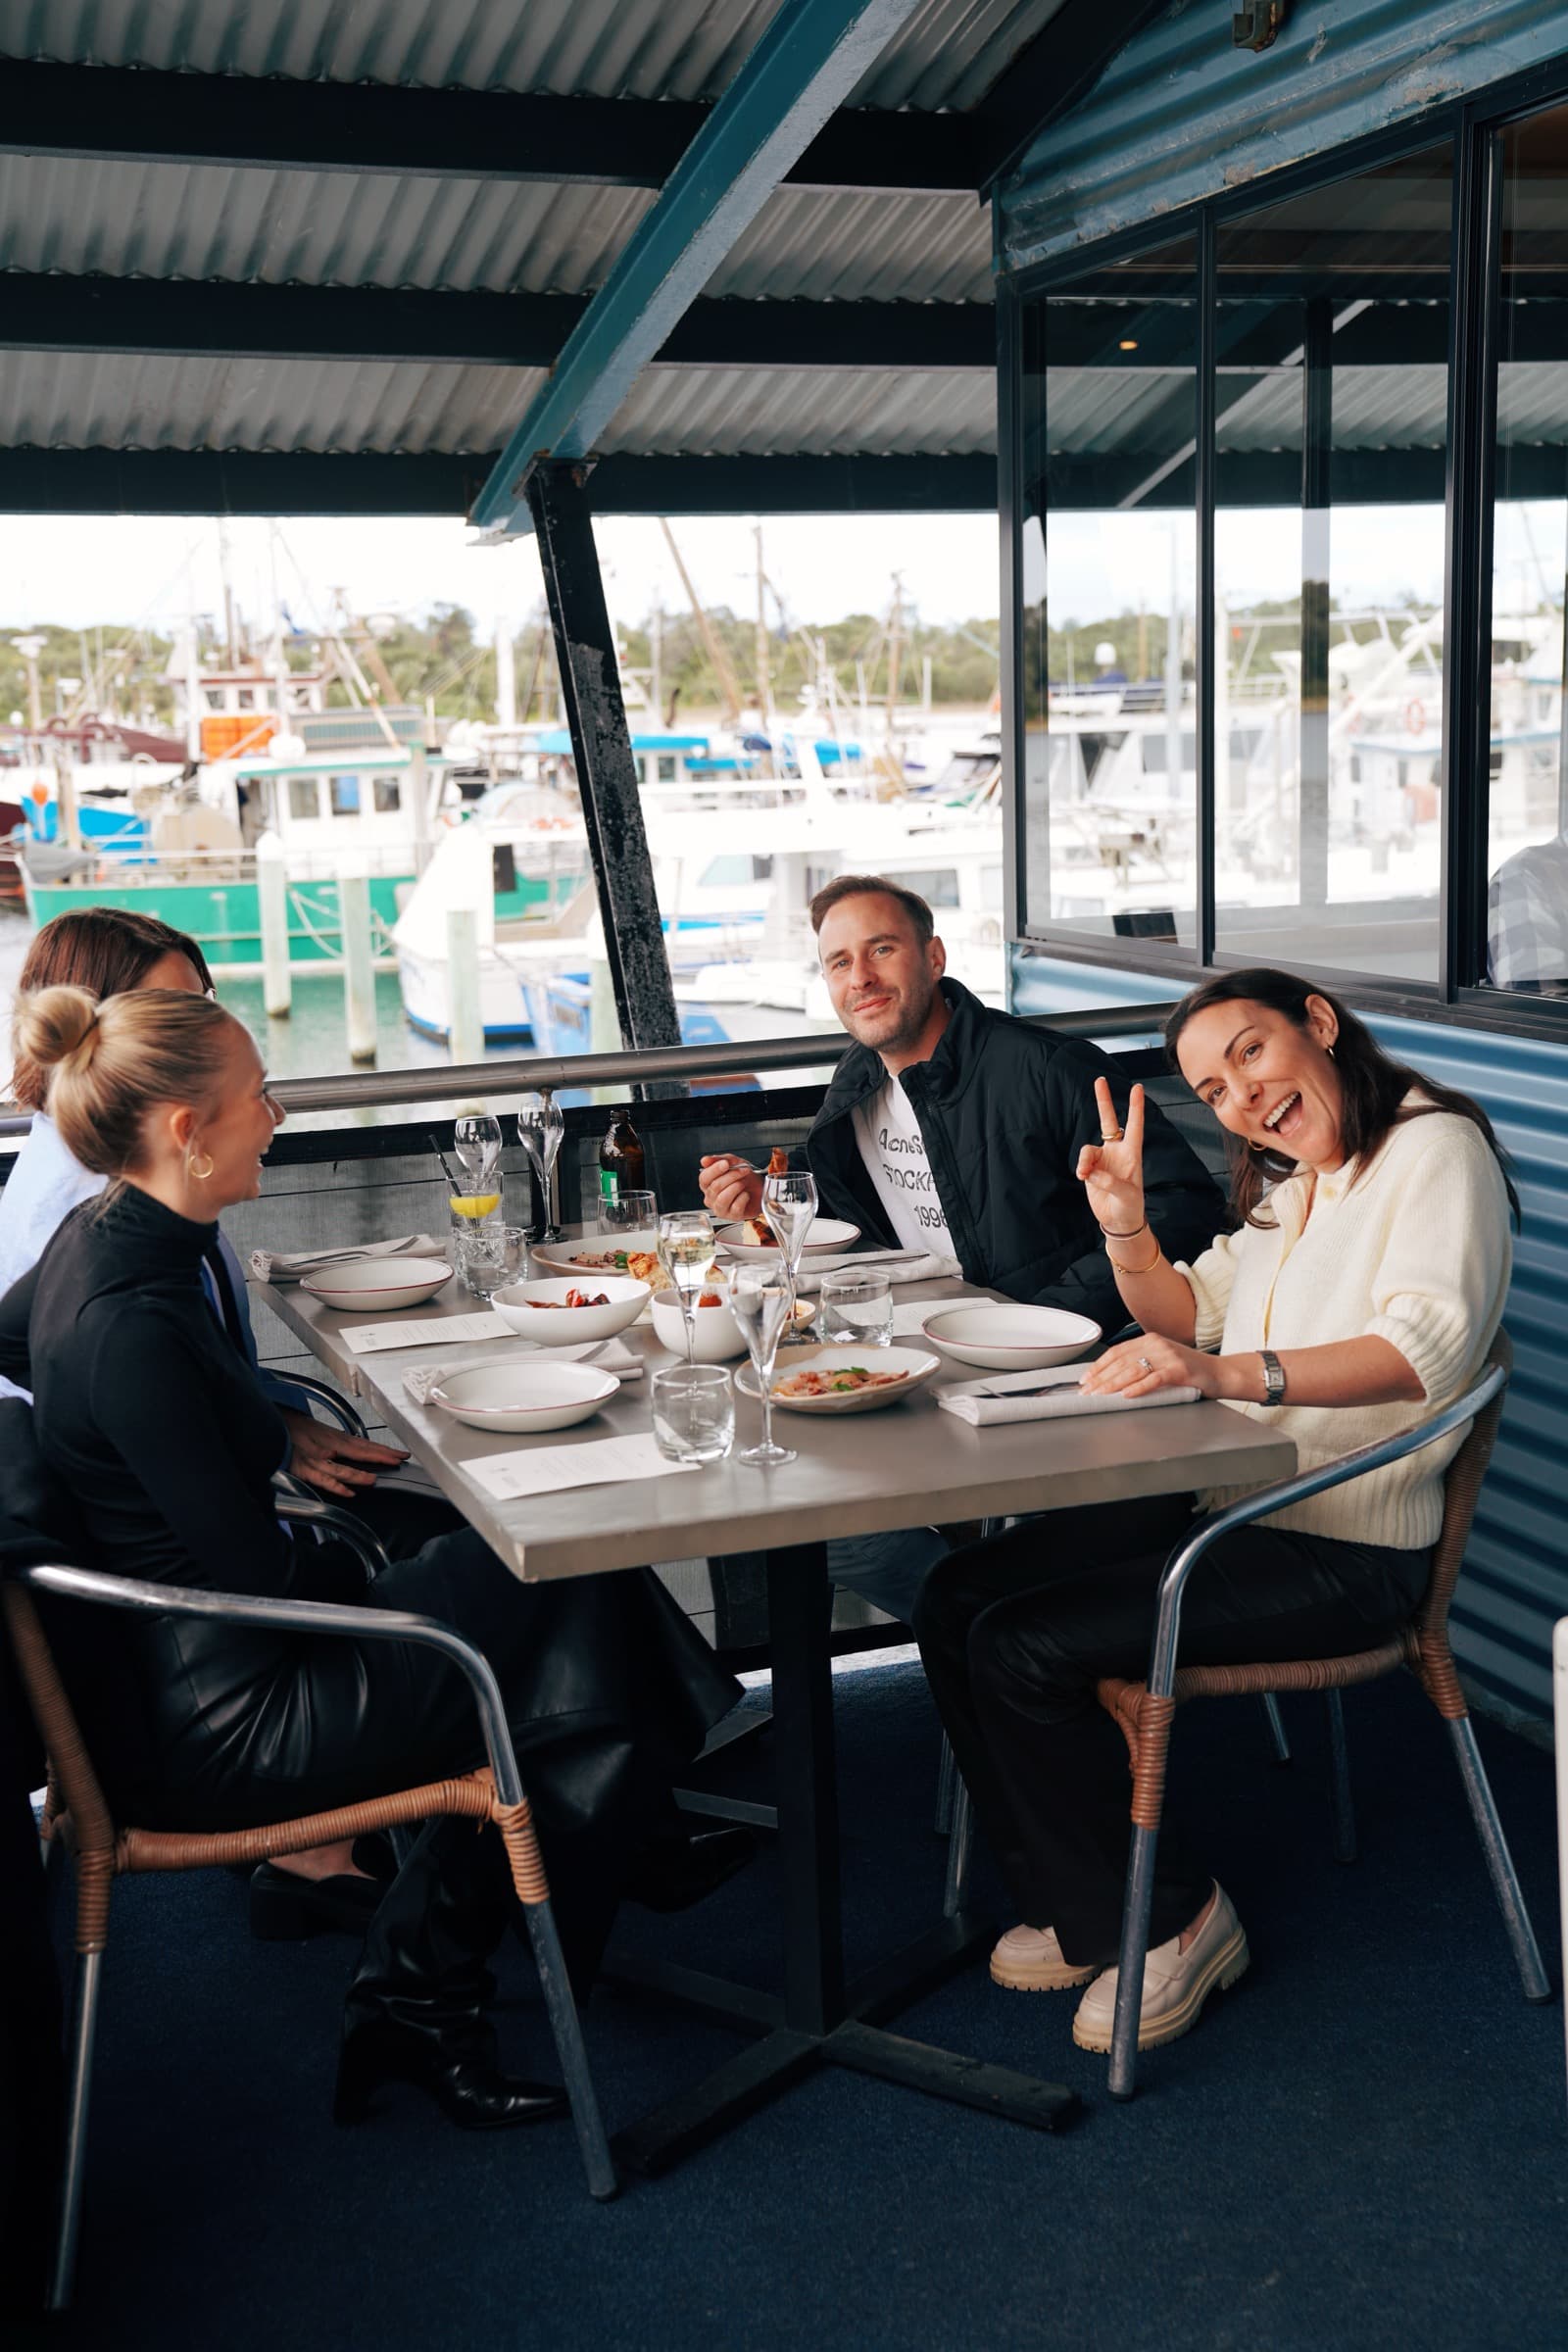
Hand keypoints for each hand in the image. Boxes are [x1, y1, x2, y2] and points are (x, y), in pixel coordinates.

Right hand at [279, 1409, 407, 1500]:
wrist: (272, 1423)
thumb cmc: (295, 1428)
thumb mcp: (321, 1432)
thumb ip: (338, 1442)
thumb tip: (357, 1449)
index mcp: (336, 1438)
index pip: (365, 1445)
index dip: (384, 1450)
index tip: (401, 1454)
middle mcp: (329, 1446)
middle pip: (359, 1452)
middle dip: (380, 1457)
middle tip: (398, 1460)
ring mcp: (316, 1459)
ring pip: (341, 1469)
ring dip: (358, 1475)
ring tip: (373, 1479)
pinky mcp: (304, 1469)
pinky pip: (322, 1480)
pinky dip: (336, 1486)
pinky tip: (349, 1492)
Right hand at [698, 1154, 763, 1221]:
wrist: (760, 1188)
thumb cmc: (744, 1177)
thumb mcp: (733, 1162)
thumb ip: (718, 1160)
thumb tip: (705, 1160)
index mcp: (707, 1185)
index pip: (704, 1178)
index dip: (714, 1170)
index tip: (726, 1163)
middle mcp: (710, 1198)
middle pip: (715, 1187)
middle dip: (732, 1176)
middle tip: (744, 1170)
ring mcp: (721, 1209)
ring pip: (723, 1198)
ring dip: (736, 1187)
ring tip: (743, 1183)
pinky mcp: (733, 1216)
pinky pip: (736, 1206)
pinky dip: (743, 1197)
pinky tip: (746, 1194)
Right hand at [1076, 1076, 1146, 1238]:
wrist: (1118, 1220)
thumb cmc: (1130, 1207)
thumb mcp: (1127, 1195)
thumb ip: (1111, 1181)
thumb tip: (1092, 1173)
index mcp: (1132, 1154)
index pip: (1134, 1126)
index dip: (1135, 1107)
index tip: (1137, 1087)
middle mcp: (1117, 1152)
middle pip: (1108, 1121)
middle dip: (1103, 1100)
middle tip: (1099, 1080)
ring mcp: (1102, 1159)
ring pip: (1087, 1148)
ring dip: (1084, 1160)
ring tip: (1085, 1175)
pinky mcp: (1090, 1169)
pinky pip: (1081, 1162)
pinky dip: (1081, 1169)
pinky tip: (1084, 1178)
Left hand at [1079, 1332, 1222, 1400]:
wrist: (1221, 1373)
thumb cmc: (1191, 1372)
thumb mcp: (1162, 1362)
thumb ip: (1141, 1366)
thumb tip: (1112, 1380)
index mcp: (1150, 1340)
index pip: (1116, 1352)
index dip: (1098, 1366)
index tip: (1085, 1380)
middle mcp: (1157, 1344)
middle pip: (1121, 1362)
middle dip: (1100, 1379)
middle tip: (1087, 1392)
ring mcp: (1168, 1356)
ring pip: (1133, 1370)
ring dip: (1113, 1385)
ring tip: (1100, 1395)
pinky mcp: (1180, 1370)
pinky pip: (1154, 1379)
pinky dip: (1139, 1388)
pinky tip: (1127, 1395)